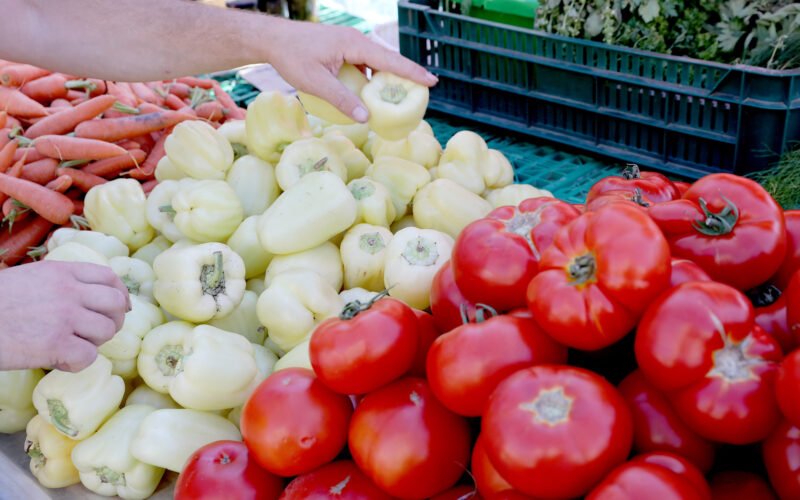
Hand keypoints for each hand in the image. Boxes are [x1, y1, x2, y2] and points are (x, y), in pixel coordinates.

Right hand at [0, 261, 130, 371]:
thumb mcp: (28, 278)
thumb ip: (59, 283)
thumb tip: (90, 296)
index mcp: (61, 272)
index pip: (110, 278)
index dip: (120, 295)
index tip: (120, 307)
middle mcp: (69, 291)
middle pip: (115, 304)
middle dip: (113, 320)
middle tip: (97, 332)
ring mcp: (65, 317)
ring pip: (106, 331)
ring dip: (93, 343)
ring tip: (71, 346)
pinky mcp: (56, 345)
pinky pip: (89, 357)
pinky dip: (77, 363)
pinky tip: (59, 361)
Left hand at [266, 19, 437, 122]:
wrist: (272, 40)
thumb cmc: (291, 57)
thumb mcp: (315, 82)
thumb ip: (341, 100)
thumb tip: (366, 119)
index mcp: (353, 44)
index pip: (389, 59)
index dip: (411, 72)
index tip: (432, 81)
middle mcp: (355, 40)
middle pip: (388, 59)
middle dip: (406, 74)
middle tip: (425, 90)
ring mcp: (349, 44)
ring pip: (377, 61)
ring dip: (389, 77)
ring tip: (403, 95)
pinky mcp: (342, 49)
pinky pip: (365, 63)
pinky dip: (373, 76)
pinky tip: (374, 91)